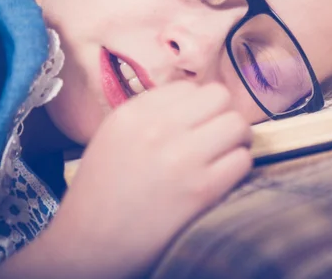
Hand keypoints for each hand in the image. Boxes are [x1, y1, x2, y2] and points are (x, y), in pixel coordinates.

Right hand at [42, 81, 252, 278]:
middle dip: (222, 115)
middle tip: (218, 135)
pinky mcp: (201, 190)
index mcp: (134, 113)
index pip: (189, 86)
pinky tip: (222, 178)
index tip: (196, 123)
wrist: (88, 245)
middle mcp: (159, 128)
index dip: (197, 105)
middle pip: (220, 97)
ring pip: (237, 124)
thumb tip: (194, 103)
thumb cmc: (100, 191)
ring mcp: (182, 157)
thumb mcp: (113, 135)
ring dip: (236, 139)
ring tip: (224, 154)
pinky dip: (238, 167)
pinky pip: (242, 160)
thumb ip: (149, 113)